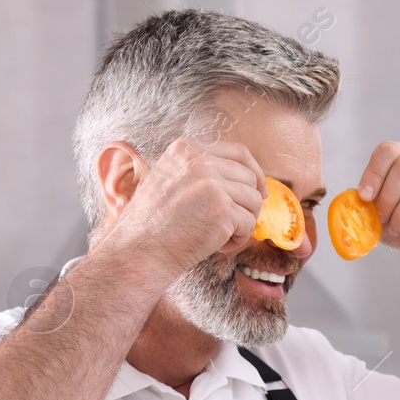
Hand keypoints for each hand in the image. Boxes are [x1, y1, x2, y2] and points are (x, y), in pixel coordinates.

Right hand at [100, 138, 266, 282]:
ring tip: (219, 235)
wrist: (140, 250)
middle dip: (248, 204)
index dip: (255, 172)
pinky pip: (250, 224)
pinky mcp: (223, 210)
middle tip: (230, 224)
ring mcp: (212, 184)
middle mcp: (200, 161)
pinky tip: (217, 245)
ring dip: (243, 223)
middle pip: (250, 178)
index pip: (238, 152)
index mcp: (187, 149)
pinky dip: (238, 240)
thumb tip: (249, 178)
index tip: (259, 191)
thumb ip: (203, 171)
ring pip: (254, 201)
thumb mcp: (172, 179)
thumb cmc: (156, 222)